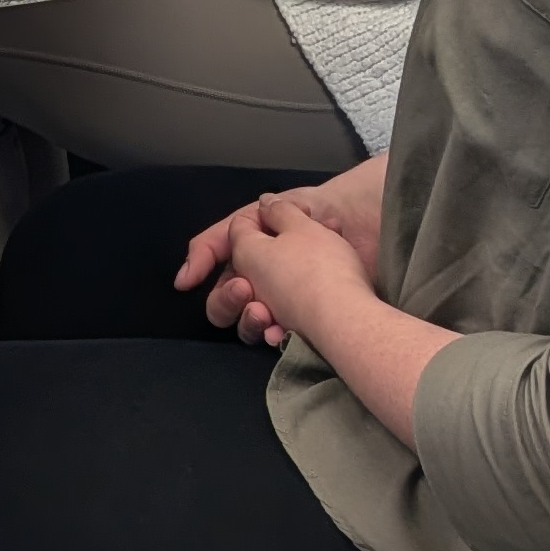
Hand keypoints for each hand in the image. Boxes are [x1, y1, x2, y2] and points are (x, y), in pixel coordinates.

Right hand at [174, 161, 389, 346]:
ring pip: (250, 321)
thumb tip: (205, 253)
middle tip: (245, 291)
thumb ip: (232, 233)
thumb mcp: (266, 216)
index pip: (216, 262)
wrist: (362, 234)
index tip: (187, 282)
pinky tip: (282, 332)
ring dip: (250, 318)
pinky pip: (279, 334)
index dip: (198, 269)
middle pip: (228, 297)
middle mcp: (266, 275)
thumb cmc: (314, 223)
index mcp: (253, 249)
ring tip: (265, 314)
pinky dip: (276, 333)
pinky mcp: (305, 321)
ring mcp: (286, 300)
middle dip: (227, 297)